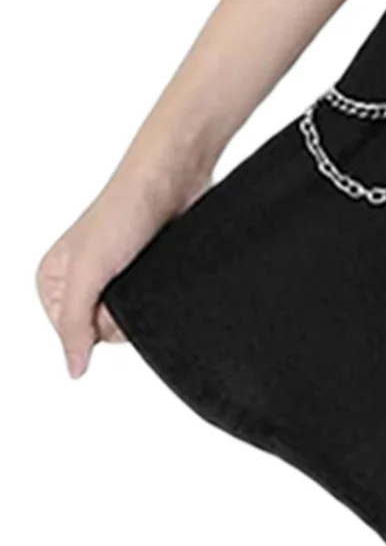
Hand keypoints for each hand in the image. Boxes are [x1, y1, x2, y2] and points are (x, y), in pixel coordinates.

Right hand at [36, 154, 215, 379]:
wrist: (172, 176)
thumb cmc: (125, 209)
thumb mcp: (88, 271)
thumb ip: (76, 324)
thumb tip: (74, 369)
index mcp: (52, 281)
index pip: (73, 336)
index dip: (94, 323)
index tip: (103, 291)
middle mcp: (79, 281)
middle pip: (102, 331)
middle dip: (119, 314)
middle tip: (127, 273)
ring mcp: (112, 277)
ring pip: (129, 319)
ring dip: (141, 300)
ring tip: (144, 265)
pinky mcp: (142, 271)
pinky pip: (150, 303)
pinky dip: (157, 292)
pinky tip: (158, 267)